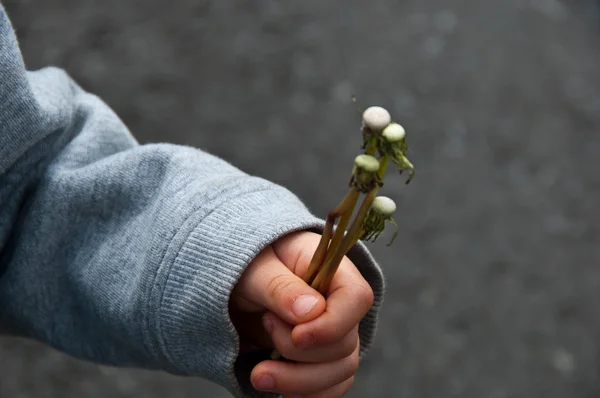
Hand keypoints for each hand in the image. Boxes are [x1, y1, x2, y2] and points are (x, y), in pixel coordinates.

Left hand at [229, 231, 374, 396]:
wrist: (235, 284)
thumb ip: (280, 286)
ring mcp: (335, 334)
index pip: (356, 298)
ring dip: (299, 381)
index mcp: (332, 270)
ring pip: (340, 371)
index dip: (332, 325)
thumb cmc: (248, 265)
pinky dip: (306, 395)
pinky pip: (330, 387)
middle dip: (300, 353)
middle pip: (346, 343)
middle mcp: (341, 305)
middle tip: (264, 326)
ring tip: (259, 374)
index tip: (297, 337)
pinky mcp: (322, 359)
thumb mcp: (255, 268)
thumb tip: (311, 311)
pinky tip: (278, 389)